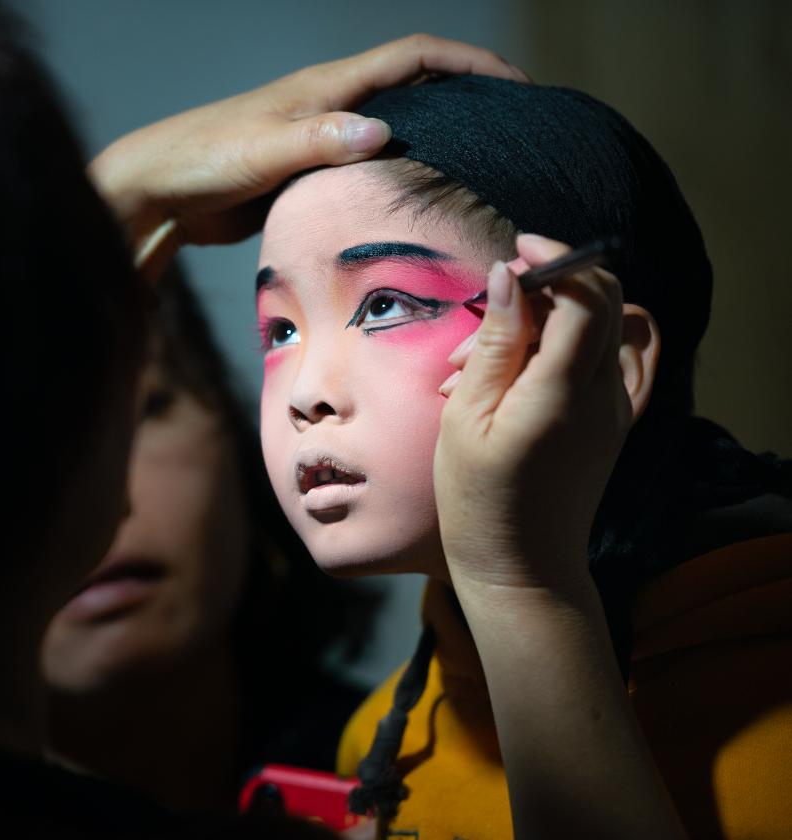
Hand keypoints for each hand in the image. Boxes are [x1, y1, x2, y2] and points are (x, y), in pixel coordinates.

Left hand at [89, 34, 527, 281]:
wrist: (158, 191)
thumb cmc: (202, 159)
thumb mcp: (262, 150)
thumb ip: (318, 142)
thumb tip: (381, 133)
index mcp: (327, 88)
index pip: (414, 56)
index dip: (468, 62)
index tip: (514, 84)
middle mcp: (330, 107)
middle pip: (414, 87)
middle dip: (466, 96)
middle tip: (512, 129)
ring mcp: (320, 140)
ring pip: (393, 129)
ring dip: (436, 138)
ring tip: (481, 166)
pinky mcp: (307, 175)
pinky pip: (367, 168)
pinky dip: (398, 174)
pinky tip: (415, 202)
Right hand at [433, 233, 631, 592]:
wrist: (521, 565)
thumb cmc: (479, 497)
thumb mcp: (467, 415)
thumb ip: (493, 341)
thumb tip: (507, 275)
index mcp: (563, 391)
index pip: (586, 294)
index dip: (556, 259)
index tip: (516, 250)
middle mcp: (603, 394)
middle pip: (605, 300)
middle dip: (553, 281)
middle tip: (494, 300)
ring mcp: (615, 408)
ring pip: (603, 326)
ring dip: (553, 316)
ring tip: (488, 354)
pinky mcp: (613, 421)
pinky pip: (605, 358)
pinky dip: (567, 344)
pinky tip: (521, 369)